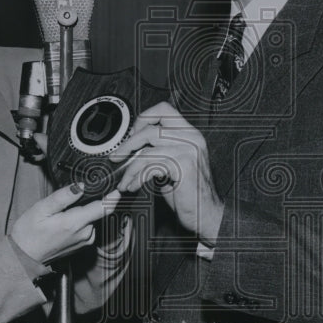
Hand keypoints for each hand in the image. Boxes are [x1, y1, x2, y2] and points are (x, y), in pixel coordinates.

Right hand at [10, 183, 120, 265]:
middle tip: (71, 197)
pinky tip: (65, 221)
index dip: (113, 196)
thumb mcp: (41, 209)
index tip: (119, 186)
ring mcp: (85, 241)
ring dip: (84, 212)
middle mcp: (85, 234)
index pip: (103, 208)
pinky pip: (88, 227)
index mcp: (75, 223)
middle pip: (97, 211)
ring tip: (63, 212)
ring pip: (92, 219)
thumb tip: (80, 186)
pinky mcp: (83, 245)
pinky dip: (81, 221)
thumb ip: (63, 197)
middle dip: (89, 201)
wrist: (24, 258)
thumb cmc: (28, 233)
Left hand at [109, 102, 223, 244]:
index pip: (164, 109)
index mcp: (189, 133)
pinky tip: (134, 186)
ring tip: (125, 181)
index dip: (143, 119)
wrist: (206, 213)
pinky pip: (150, 166)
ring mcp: (189, 150)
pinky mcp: (184, 166)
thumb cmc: (188, 192)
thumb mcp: (171, 164)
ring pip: (147, 151)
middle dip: (128, 144)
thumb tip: (130, 146)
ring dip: (130, 168)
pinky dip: (137, 178)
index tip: (131, 135)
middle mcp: (191, 137)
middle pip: (150, 129)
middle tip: (116, 157)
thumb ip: (157, 150)